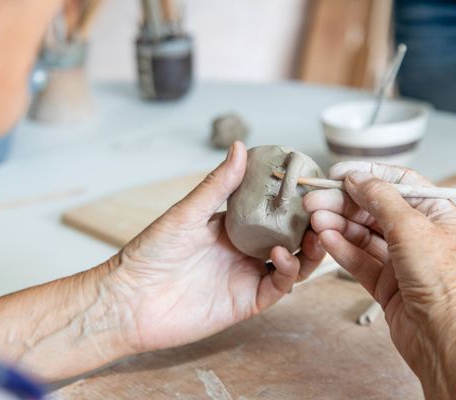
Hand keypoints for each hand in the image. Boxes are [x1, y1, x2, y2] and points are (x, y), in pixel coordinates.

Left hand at [105, 141, 324, 352]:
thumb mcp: (187, 213)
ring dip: (308, 249)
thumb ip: (218, 185)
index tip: (312, 184)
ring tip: (314, 234)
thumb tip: (239, 148)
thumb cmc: (150, 253)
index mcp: (231, 226)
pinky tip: (283, 256)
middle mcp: (243, 250)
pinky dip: (287, 272)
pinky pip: (277, 287)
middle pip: (289, 237)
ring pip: (291, 264)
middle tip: (325, 212)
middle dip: (310, 226)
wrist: (130, 301)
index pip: (271, 210)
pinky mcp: (246, 301)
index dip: (293, 200)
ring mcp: (246, 275)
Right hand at [303, 161, 455, 399]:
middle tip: (315, 200)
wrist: (444, 337)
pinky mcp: (385, 283)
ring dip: (337, 225)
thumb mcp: (411, 227)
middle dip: (342, 203)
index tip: (338, 174)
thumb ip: (381, 198)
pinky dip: (341, 249)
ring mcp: (400, 260)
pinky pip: (358, 259)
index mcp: (435, 215)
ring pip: (361, 235)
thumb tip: (358, 178)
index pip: (397, 183)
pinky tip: (326, 240)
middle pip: (373, 209)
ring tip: (316, 220)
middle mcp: (418, 235)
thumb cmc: (446, 285)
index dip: (366, 176)